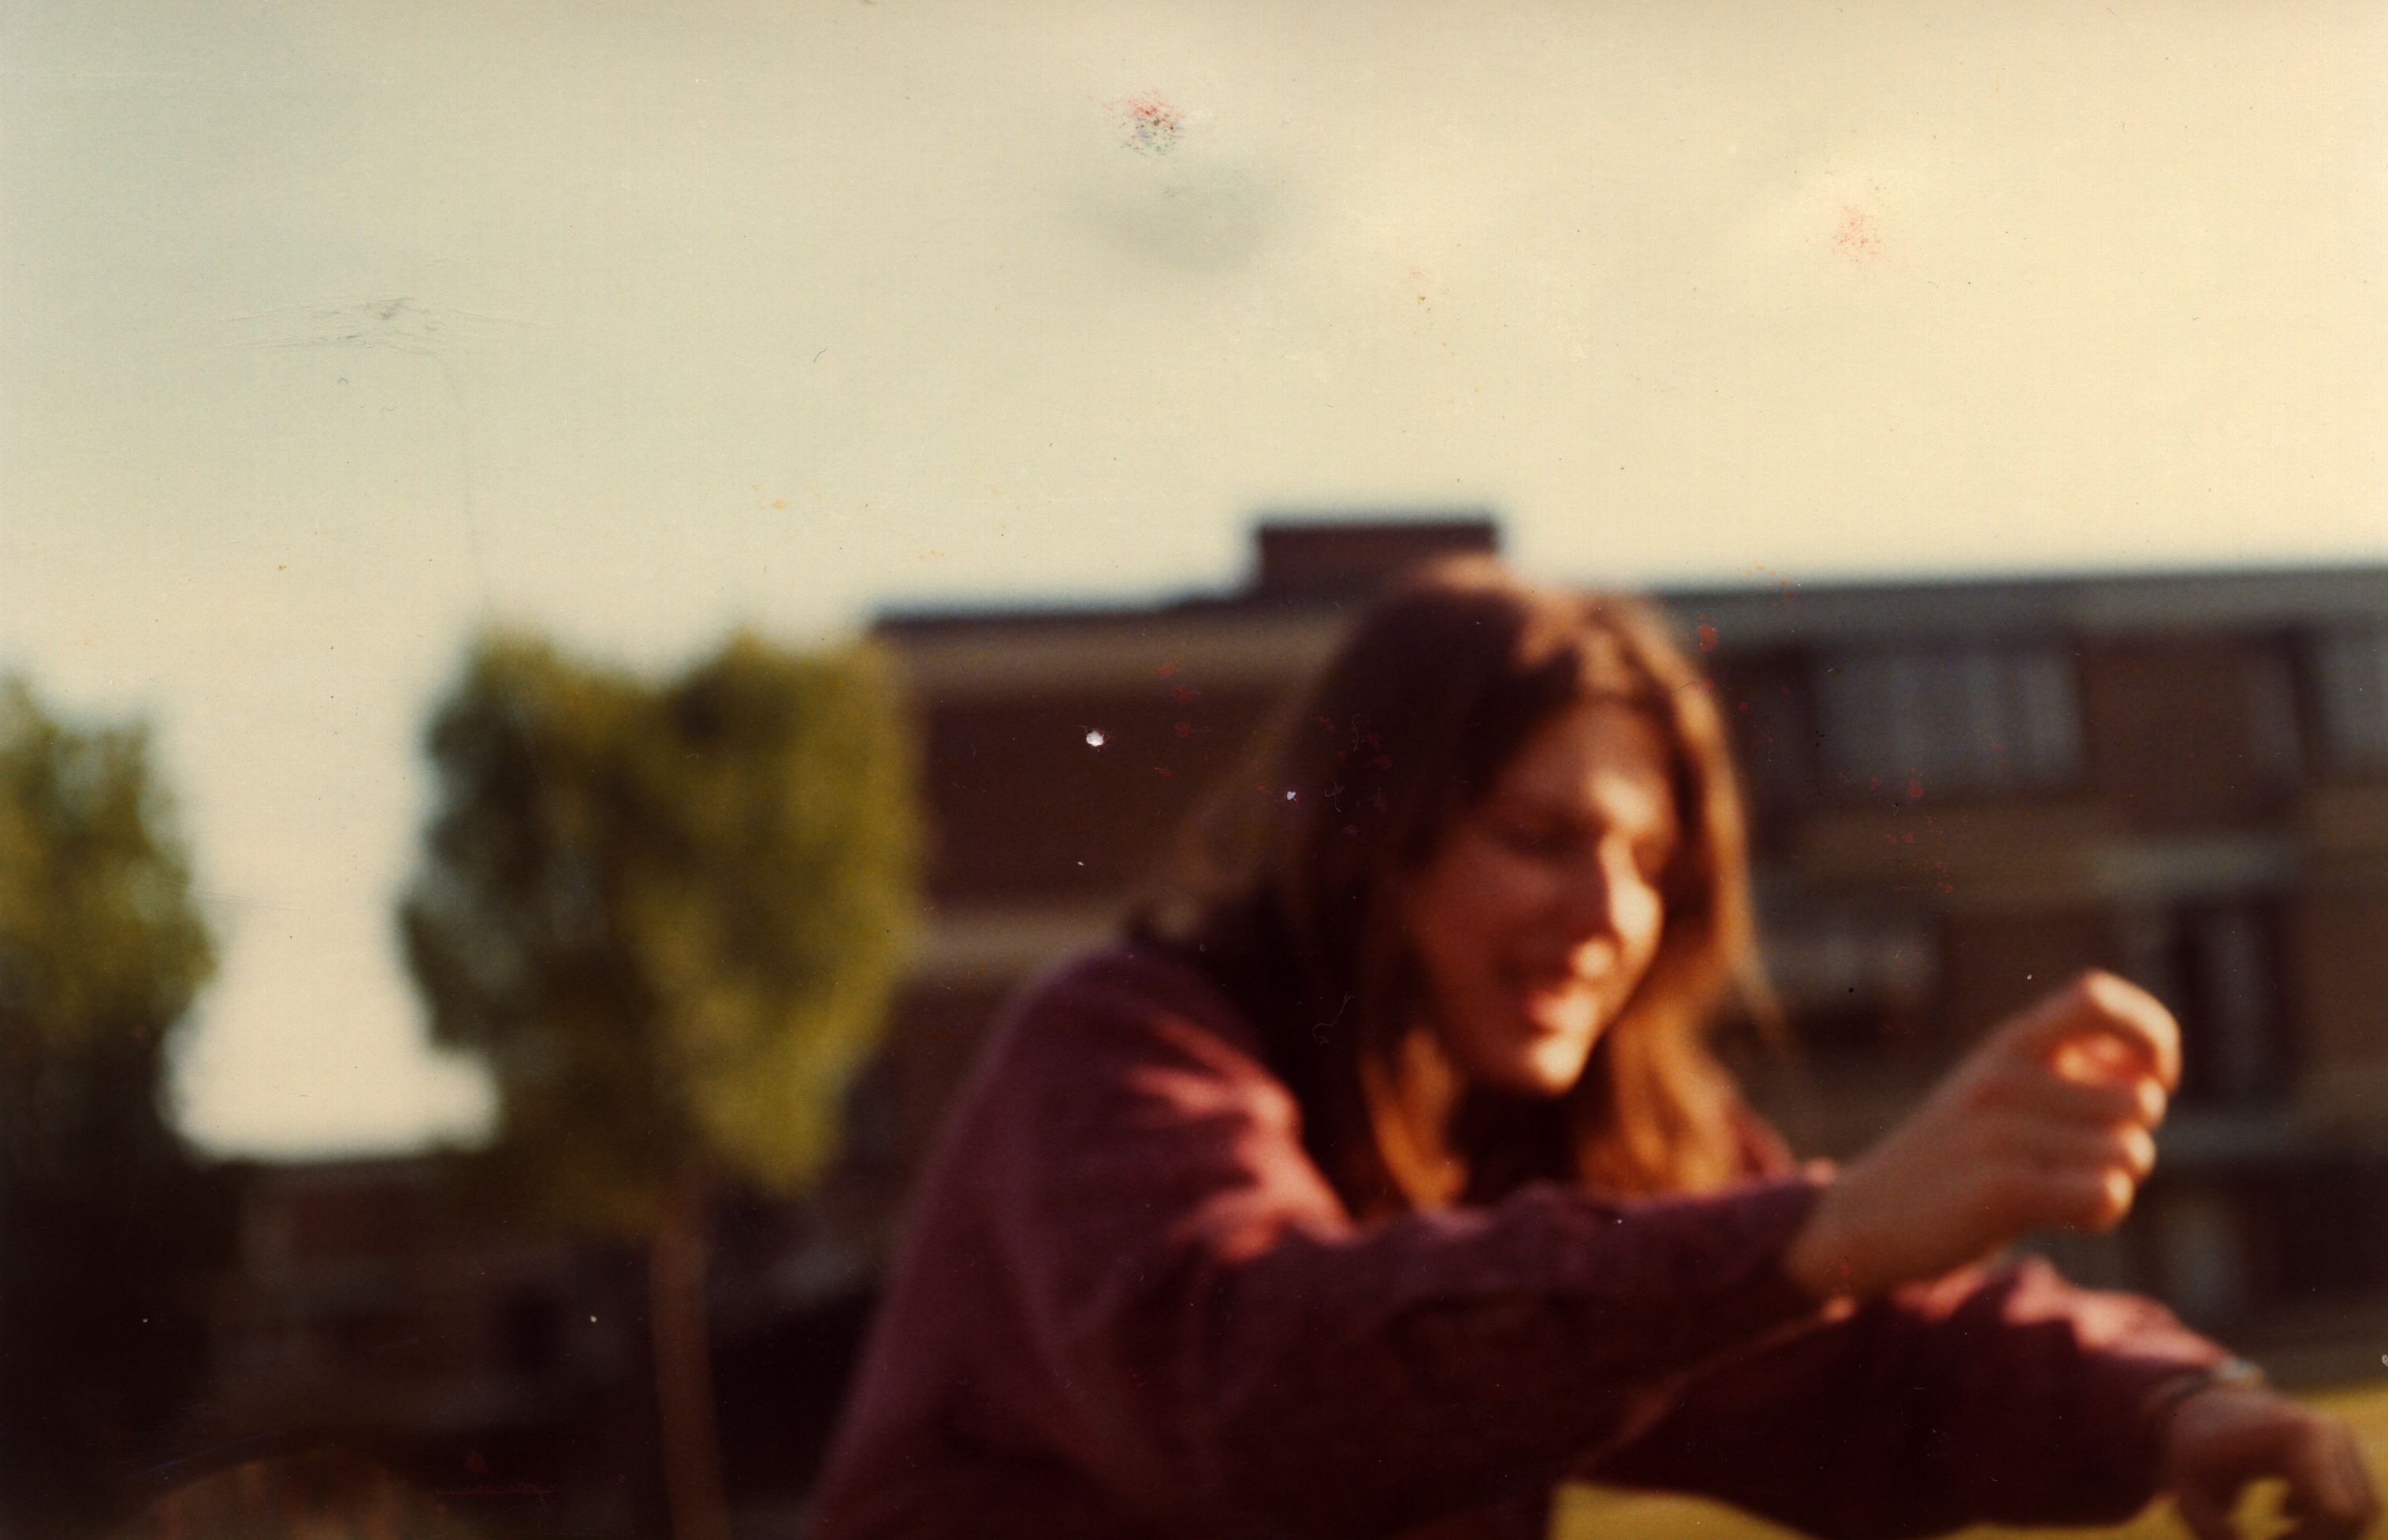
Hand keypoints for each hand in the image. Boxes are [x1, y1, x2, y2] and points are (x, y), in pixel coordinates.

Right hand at [1785, 971, 2176, 1299]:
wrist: (1864, 1216)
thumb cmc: (1954, 1157)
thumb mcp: (2001, 1090)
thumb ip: (2071, 1073)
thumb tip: (2154, 1073)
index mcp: (2008, 1041)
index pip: (2099, 999)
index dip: (2149, 1035)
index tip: (2148, 1078)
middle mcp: (2004, 1075)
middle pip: (2140, 1101)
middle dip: (2127, 1137)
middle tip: (2069, 1158)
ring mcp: (2002, 1130)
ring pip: (2131, 1152)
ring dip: (2112, 1180)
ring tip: (2054, 1186)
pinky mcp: (2003, 1188)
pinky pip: (2107, 1194)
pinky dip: (2098, 1212)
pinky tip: (2058, 1215)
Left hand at [2161, 1385, 2378, 1538]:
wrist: (2200, 1411)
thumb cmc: (2193, 1457)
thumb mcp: (2190, 1498)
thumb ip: (2215, 1534)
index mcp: (2296, 1436)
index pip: (2334, 1511)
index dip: (2308, 1539)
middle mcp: (2329, 1430)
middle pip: (2353, 1514)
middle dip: (2318, 1539)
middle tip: (2275, 1539)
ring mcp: (2341, 1434)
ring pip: (2360, 1509)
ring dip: (2325, 1532)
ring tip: (2278, 1532)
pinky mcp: (2343, 1443)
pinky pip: (2357, 1497)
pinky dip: (2329, 1517)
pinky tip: (2283, 1509)